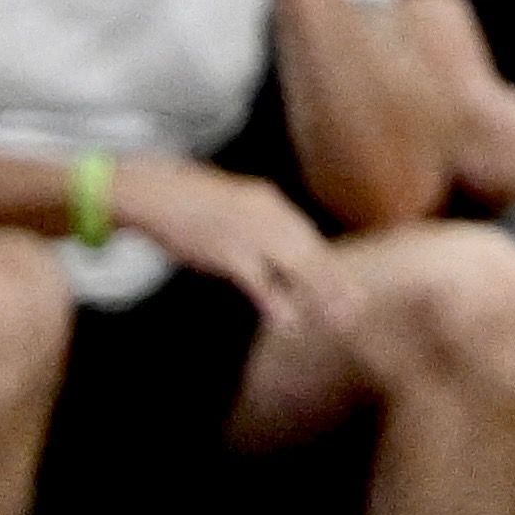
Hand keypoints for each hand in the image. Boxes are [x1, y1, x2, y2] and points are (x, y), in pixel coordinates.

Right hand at [114, 156, 332, 328]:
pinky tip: (288, 321)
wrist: (155, 192)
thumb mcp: (232, 205)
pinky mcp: (229, 253)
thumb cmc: (188, 203)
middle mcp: (271, 217)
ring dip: (321, 295)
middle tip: (359, 308)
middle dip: (336, 283)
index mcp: (272, 204)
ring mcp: (252, 234)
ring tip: (341, 320)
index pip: (309, 237)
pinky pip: (259, 281)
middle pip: (312, 253)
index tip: (351, 284)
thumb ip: (257, 222)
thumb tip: (268, 245)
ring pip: (297, 267)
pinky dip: (276, 301)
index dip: (329, 263)